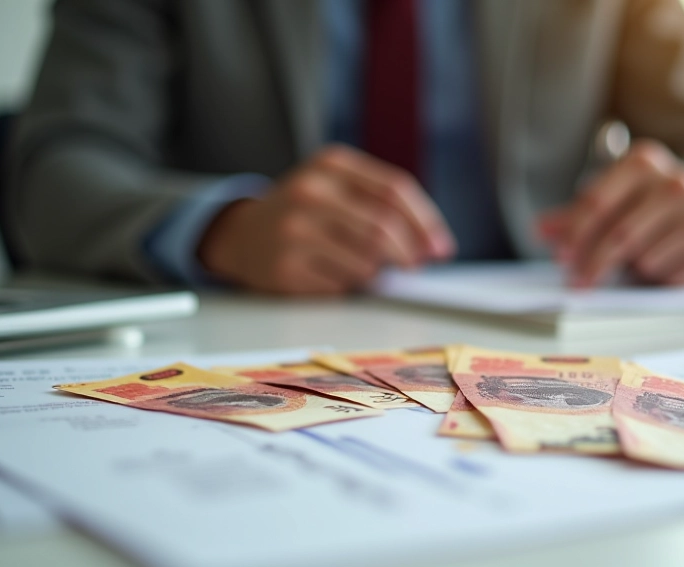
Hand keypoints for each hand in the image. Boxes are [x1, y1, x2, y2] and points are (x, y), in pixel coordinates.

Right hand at [198, 145, 455, 294]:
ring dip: (377, 272)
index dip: (425, 222)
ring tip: (363, 267)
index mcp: (331, 164)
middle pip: (382, 228)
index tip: (441, 248)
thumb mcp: (337, 187)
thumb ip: (381, 205)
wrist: (242, 233)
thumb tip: (432, 246)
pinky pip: (341, 285)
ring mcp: (294, 230)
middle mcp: (310, 192)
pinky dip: (349, 285)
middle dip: (410, 254)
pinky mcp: (286, 267)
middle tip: (416, 268)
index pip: (394, 190)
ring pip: (365, 262)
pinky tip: (332, 273)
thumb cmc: (304, 211)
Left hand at [538, 140, 683, 286]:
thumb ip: (573, 217)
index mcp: (642, 162)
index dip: (575, 232)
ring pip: (642, 255)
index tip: (562, 256)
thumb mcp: (609, 205)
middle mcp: (675, 181)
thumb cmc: (646, 210)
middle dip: (593, 261)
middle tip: (577, 282)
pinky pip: (666, 270)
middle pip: (619, 232)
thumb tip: (540, 229)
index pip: (597, 201)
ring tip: (626, 266)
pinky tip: (654, 266)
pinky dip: (652, 275)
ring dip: (627, 270)